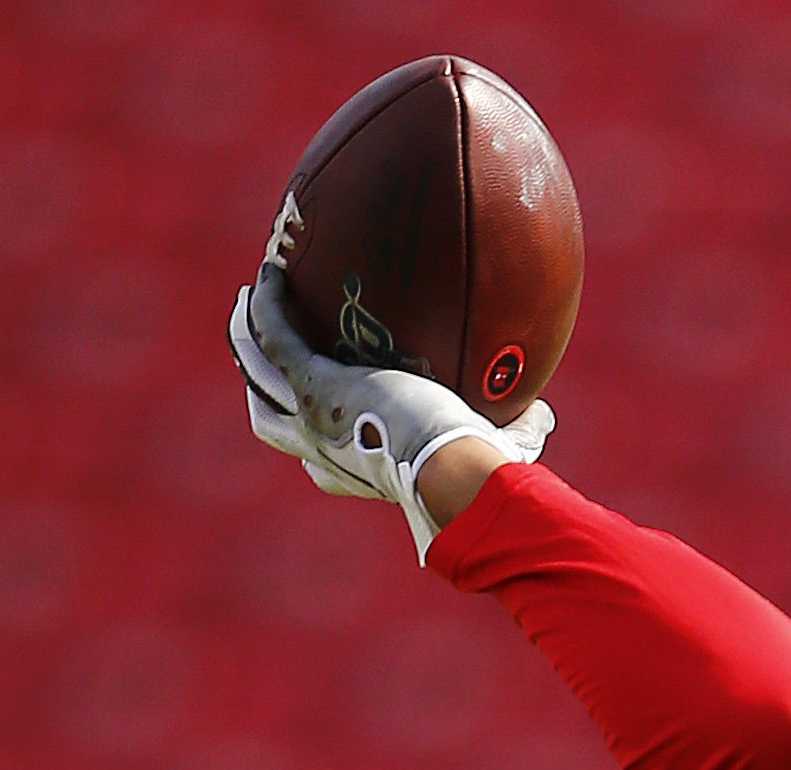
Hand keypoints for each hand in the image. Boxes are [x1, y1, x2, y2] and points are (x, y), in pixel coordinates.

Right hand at [227, 266, 555, 561]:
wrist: (453, 471)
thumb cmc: (479, 475)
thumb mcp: (498, 453)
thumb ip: (518, 433)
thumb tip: (542, 414)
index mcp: (357, 473)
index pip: (324, 464)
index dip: (318, 447)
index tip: (325, 424)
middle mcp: (324, 450)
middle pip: (272, 420)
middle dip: (263, 390)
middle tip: (262, 361)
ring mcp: (310, 416)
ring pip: (258, 372)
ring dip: (248, 338)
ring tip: (249, 304)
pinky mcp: (311, 382)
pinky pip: (276, 335)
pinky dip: (269, 306)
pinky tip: (271, 273)